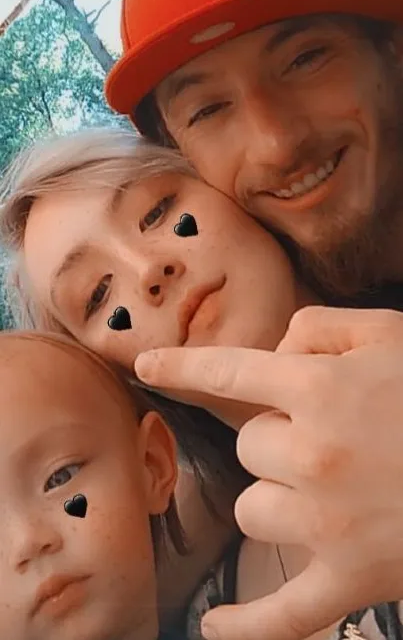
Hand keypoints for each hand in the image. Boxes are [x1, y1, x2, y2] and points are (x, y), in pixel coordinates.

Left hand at [135, 307, 402, 639]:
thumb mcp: (389, 334)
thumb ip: (319, 330)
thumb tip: (274, 355)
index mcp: (318, 389)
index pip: (229, 373)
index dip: (181, 366)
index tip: (146, 364)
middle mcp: (312, 455)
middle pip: (248, 447)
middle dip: (278, 438)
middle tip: (334, 438)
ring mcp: (327, 525)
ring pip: (254, 511)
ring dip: (280, 498)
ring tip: (333, 490)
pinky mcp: (349, 581)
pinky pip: (281, 615)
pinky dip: (246, 626)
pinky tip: (216, 629)